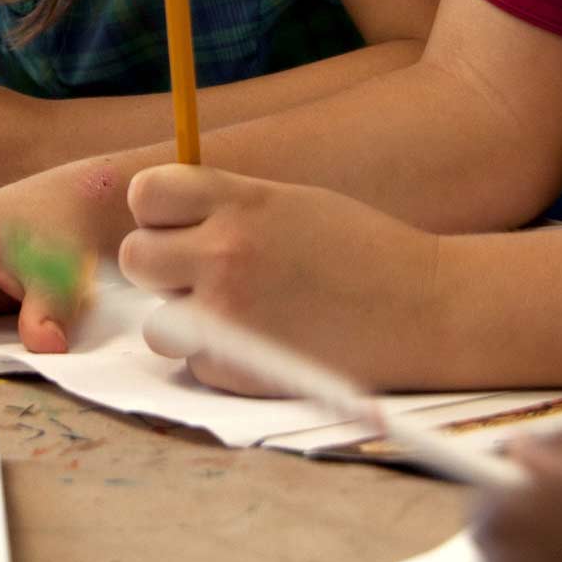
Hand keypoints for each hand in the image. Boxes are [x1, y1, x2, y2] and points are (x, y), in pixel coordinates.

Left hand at [118, 167, 449, 392]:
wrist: (425, 308)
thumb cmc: (361, 251)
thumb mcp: (291, 203)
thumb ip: (227, 207)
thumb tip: (162, 220)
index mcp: (241, 203)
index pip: (148, 193)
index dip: (157, 212)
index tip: (181, 225)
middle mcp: (225, 253)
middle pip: (136, 258)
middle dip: (161, 268)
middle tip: (204, 275)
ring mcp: (228, 315)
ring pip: (156, 321)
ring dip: (185, 320)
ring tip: (241, 314)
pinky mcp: (238, 368)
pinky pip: (195, 363)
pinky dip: (220, 360)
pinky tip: (270, 344)